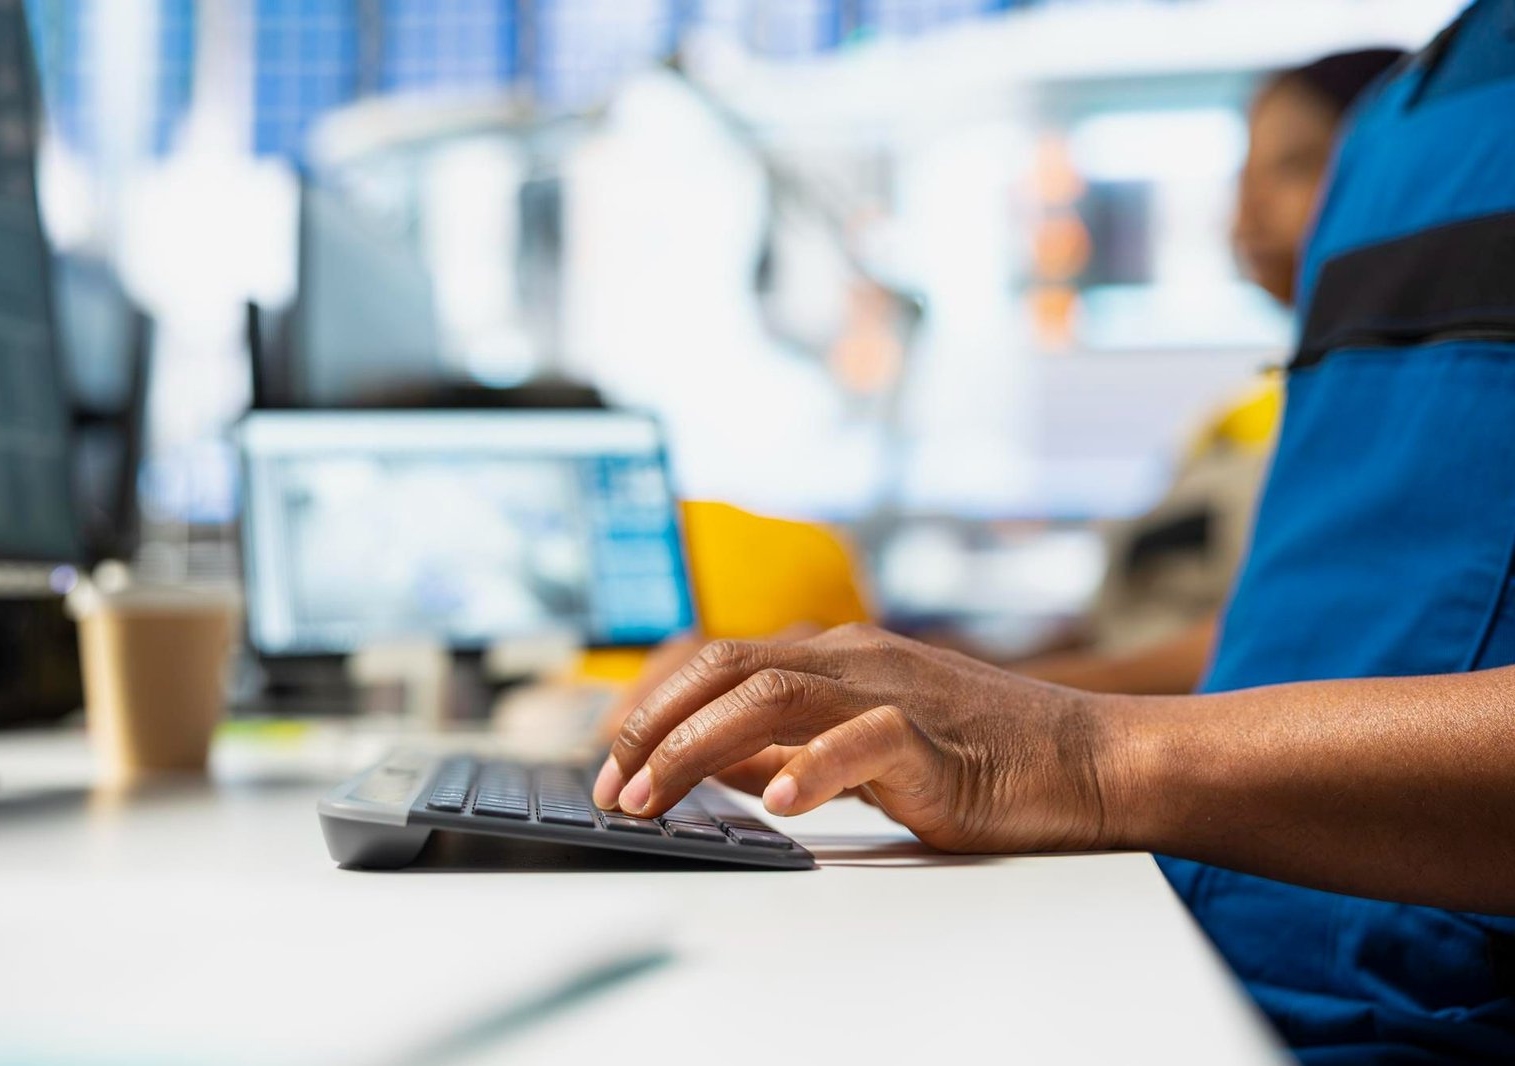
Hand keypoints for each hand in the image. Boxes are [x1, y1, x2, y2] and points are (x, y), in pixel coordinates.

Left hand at [591, 624, 1134, 853]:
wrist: (1090, 759)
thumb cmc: (980, 757)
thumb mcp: (862, 745)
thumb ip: (788, 746)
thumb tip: (711, 762)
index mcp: (835, 657)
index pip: (717, 663)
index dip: (653, 709)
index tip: (612, 764)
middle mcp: (856, 658)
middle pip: (727, 666)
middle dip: (656, 725)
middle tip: (613, 786)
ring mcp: (896, 690)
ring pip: (774, 692)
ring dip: (700, 746)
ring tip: (656, 799)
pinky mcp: (937, 739)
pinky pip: (865, 741)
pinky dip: (812, 768)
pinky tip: (776, 805)